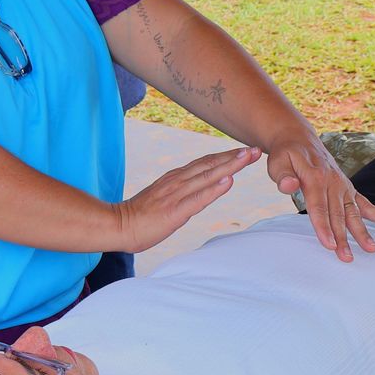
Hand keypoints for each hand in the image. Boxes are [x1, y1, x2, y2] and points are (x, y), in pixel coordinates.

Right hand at [112, 147, 261, 251]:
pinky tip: (228, 181)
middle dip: (235, 157)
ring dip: (229, 165)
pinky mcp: (174, 211)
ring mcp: (176, 195)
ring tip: (247, 157)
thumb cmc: (140, 216)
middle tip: (257, 149)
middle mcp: (177, 181)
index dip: (227, 156)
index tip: (246, 151)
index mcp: (176, 178)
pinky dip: (214, 188)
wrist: (117, 225)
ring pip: (207, 176)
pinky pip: (197, 198)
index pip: (205, 163)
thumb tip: (203, 189)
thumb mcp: (165, 198)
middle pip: (210, 165)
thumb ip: (183, 192)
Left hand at [264, 135, 374, 260]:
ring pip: (353, 212)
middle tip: (346, 257)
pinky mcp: (348, 188)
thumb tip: (289, 185)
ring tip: (372, 249)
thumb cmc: (286, 154)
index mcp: (315, 176)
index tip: (329, 245)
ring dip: (362, 232)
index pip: (319, 207)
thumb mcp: (277, 161)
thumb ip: (282, 175)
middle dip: (343, 237)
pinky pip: (365, 202)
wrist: (299, 139)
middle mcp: (333, 182)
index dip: (323, 227)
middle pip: (338, 214)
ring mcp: (343, 185)